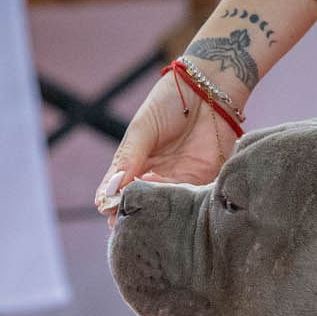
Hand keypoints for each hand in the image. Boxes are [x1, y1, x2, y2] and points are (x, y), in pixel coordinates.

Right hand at [94, 71, 236, 220]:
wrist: (207, 90)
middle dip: (137, 214)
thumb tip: (108, 192)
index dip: (114, 204)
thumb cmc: (169, 104)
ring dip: (159, 211)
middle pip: (143, 203)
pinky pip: (194, 200)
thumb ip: (127, 159)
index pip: (119, 191)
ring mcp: (182, 180)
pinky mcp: (205, 180)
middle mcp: (157, 176)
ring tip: (150, 213)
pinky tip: (174, 204)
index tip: (110, 214)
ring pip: (167, 205)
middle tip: (130, 224)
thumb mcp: (142, 130)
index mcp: (136, 164)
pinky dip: (184, 204)